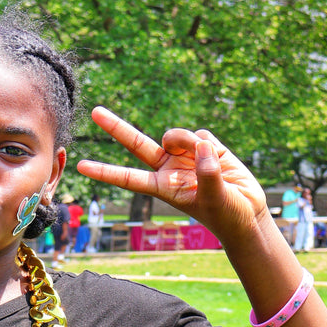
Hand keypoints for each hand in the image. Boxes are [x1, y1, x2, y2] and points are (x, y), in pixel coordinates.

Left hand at [77, 107, 270, 244]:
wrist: (246, 211)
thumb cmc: (227, 214)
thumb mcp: (216, 199)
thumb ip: (208, 173)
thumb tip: (200, 146)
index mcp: (162, 187)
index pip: (127, 178)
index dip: (105, 172)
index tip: (80, 167)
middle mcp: (168, 169)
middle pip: (137, 144)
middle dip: (117, 127)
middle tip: (95, 112)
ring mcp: (184, 156)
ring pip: (177, 135)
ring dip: (189, 142)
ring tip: (208, 161)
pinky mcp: (203, 147)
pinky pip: (201, 135)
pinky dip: (210, 145)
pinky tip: (219, 158)